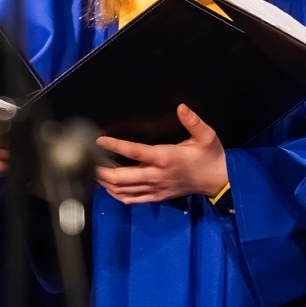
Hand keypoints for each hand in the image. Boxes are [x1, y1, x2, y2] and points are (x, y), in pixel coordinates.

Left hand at [94, 104, 227, 203]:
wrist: (218, 181)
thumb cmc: (210, 156)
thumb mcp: (206, 136)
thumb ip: (193, 121)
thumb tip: (181, 107)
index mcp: (166, 158)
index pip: (135, 152)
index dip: (115, 146)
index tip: (100, 141)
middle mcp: (157, 175)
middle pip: (122, 177)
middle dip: (102, 171)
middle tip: (87, 162)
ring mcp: (156, 189)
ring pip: (124, 191)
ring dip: (106, 183)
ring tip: (94, 173)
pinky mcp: (157, 197)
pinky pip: (132, 200)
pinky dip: (117, 195)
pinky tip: (109, 188)